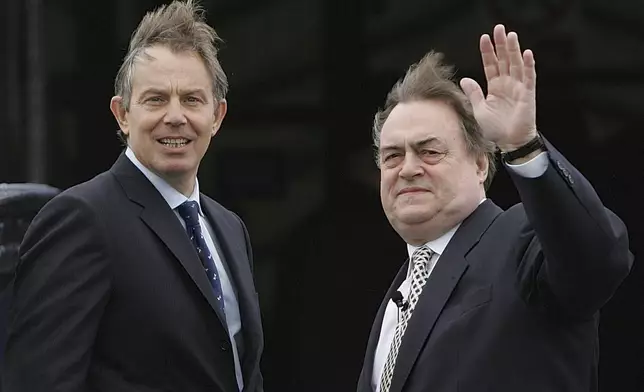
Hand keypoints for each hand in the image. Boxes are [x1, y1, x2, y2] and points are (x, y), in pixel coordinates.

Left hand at [460, 24, 536, 151]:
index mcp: (495, 87)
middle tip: (498, 28)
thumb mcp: (479, 110)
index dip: (488, 52)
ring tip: (510, 36)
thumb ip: (474, 93)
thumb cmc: (495, 129)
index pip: (491, 65)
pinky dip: (528, 65)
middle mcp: (507, 84)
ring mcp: (518, 88)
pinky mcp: (527, 94)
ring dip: (514, 50)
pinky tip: (526, 53)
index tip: (484, 38)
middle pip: (504, 60)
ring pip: (516, 64)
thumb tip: (464, 79)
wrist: (509, 143)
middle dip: (501, 44)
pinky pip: (529, 77)